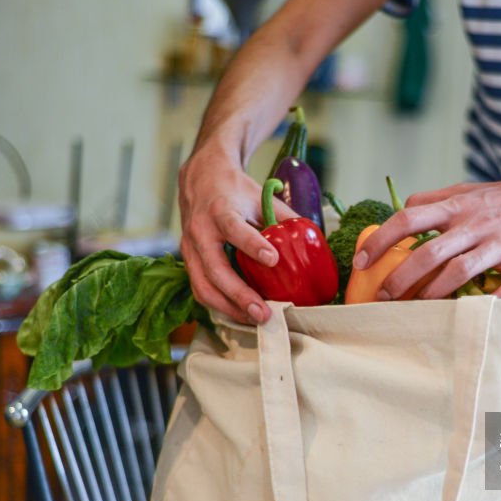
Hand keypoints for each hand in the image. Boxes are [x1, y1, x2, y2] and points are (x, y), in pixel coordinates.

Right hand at [178, 147, 297, 323]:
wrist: (200, 180)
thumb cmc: (234, 190)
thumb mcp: (259, 196)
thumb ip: (282, 218)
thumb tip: (311, 242)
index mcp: (220, 210)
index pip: (233, 228)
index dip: (252, 244)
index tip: (272, 260)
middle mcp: (200, 230)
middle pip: (215, 268)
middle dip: (239, 295)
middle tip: (264, 313)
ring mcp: (190, 248)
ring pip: (203, 286)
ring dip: (229, 308)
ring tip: (255, 320)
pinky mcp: (189, 261)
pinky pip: (201, 289)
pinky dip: (221, 306)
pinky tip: (241, 314)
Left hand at [352, 173, 500, 299]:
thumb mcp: (473, 190)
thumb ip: (438, 199)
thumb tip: (402, 208)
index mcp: (459, 206)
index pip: (408, 218)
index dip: (380, 241)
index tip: (361, 262)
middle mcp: (477, 223)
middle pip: (428, 252)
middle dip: (400, 278)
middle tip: (383, 298)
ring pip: (459, 271)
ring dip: (432, 294)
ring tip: (415, 310)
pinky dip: (485, 306)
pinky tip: (469, 319)